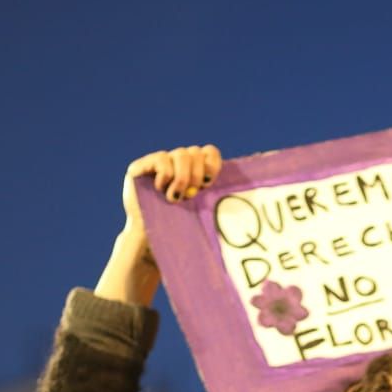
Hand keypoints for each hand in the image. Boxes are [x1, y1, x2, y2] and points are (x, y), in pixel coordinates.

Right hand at [99, 144, 221, 305]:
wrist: (149, 240)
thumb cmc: (178, 230)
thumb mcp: (200, 215)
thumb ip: (214, 201)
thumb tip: (251, 202)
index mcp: (193, 171)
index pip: (209, 152)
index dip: (212, 164)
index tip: (209, 184)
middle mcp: (177, 164)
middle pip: (195, 152)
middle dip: (197, 174)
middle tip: (192, 195)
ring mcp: (159, 163)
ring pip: (180, 153)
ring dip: (182, 177)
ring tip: (175, 197)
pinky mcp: (140, 166)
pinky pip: (160, 158)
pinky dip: (165, 175)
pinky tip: (161, 190)